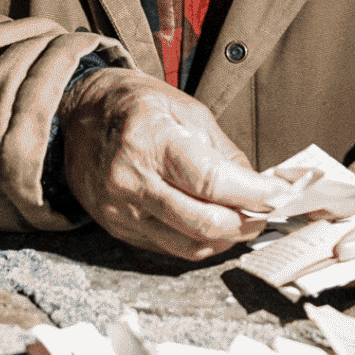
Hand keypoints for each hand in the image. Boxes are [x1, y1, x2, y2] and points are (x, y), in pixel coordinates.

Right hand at [56, 67, 284, 260]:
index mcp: (150, 140)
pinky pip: (170, 248)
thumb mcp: (184, 108)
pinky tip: (216, 227)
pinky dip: (201, 242)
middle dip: (247, 221)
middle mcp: (132, 180)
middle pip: (204, 222)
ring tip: (246, 221)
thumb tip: (257, 184)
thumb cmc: (132, 105)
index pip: (211, 181)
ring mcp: (123, 210)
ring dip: (228, 238)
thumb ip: (222, 149)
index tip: (280, 194)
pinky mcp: (119, 228)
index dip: (253, 193)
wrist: (75, 116)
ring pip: (190, 244)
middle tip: (268, 211)